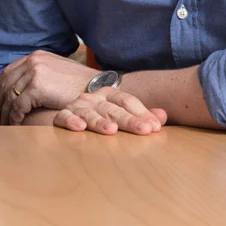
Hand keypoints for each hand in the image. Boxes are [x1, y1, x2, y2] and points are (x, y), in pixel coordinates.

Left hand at [0, 50, 95, 125]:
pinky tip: (13, 124)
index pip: (9, 72)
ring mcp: (34, 73)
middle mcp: (33, 61)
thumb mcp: (59, 73)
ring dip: (3, 111)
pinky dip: (13, 116)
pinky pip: (18, 105)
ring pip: (9, 95)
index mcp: (36, 57)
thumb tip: (27, 86)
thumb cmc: (82, 85)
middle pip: (5, 82)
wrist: (98, 88)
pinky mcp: (37, 87)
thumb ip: (42, 75)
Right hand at [52, 86, 166, 135]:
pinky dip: (70, 121)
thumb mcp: (121, 112)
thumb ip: (142, 115)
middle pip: (113, 109)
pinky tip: (79, 127)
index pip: (128, 101)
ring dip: (100, 122)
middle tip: (144, 130)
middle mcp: (94, 99)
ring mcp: (77, 107)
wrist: (70, 111)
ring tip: (111, 130)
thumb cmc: (101, 115)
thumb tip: (163, 116)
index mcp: (110, 95)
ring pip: (90, 114)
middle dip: (129, 120)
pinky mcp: (62, 116)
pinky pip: (64, 117)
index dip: (142, 113)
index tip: (155, 127)